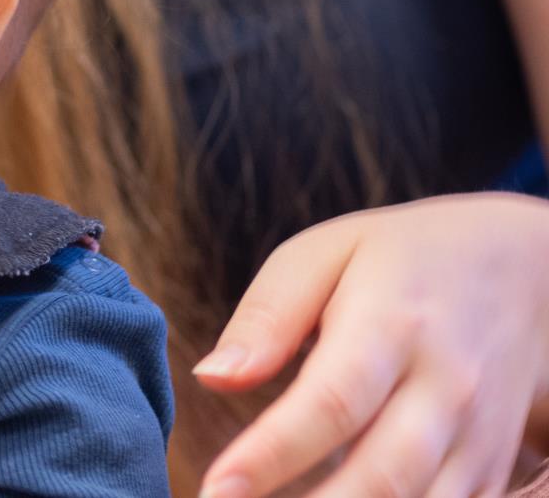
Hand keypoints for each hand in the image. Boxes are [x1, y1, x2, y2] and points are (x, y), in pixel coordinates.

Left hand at [194, 193, 548, 497]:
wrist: (521, 270)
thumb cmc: (398, 260)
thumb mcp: (323, 256)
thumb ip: (266, 318)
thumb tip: (212, 377)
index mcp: (393, 325)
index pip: (330, 403)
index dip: (270, 455)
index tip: (216, 489)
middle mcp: (446, 389)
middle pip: (382, 477)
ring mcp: (476, 436)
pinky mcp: (490, 468)